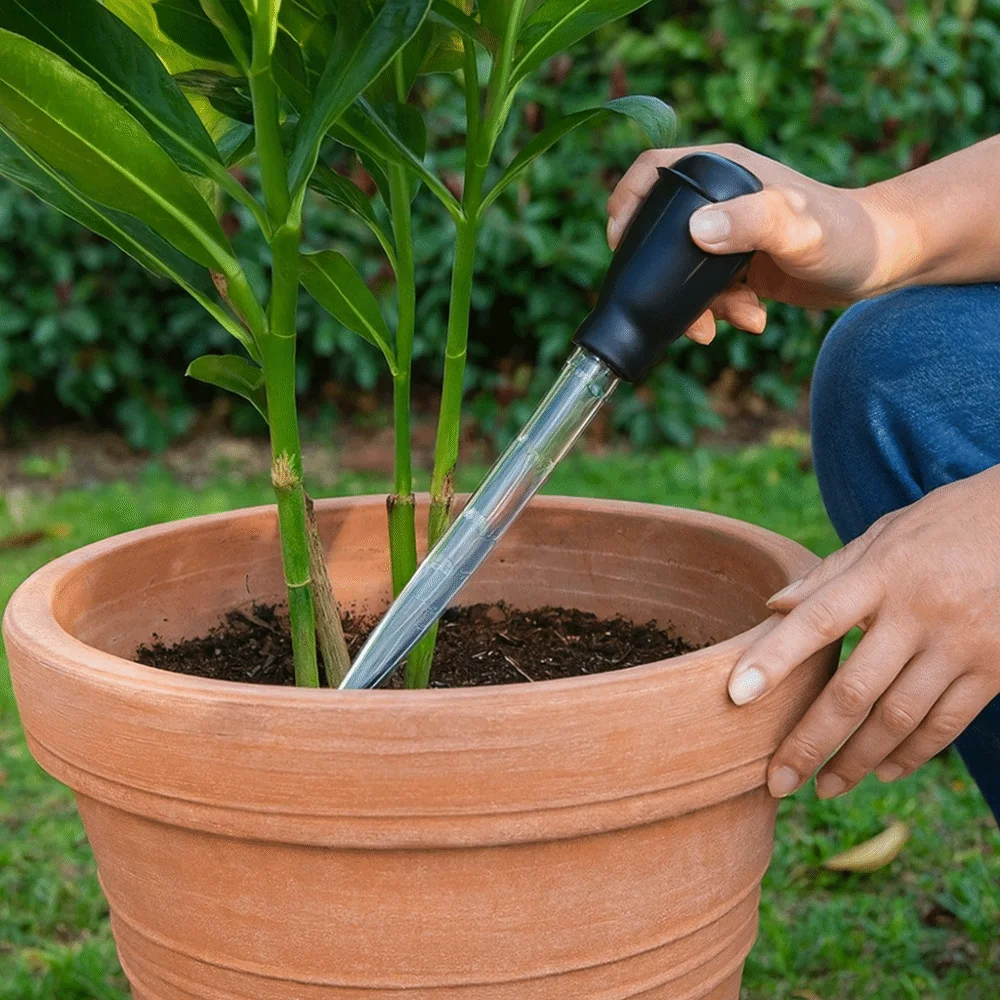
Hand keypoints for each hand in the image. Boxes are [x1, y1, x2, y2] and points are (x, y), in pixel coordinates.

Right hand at [606, 143, 894, 343]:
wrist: (881, 262)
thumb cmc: (846, 235)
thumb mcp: (798, 228)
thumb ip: (752, 223)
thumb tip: (698, 231)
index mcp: (723, 171)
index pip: (653, 171)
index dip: (625, 203)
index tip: (620, 246)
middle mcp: (719, 198)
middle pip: (659, 233)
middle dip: (663, 279)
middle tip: (679, 313)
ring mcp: (727, 233)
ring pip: (682, 272)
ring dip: (699, 307)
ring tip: (734, 321)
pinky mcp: (737, 264)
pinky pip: (707, 292)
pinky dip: (722, 312)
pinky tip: (752, 320)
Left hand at [728, 465, 999, 799]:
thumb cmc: (946, 525)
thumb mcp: (886, 533)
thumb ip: (831, 573)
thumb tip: (775, 607)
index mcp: (884, 573)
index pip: (818, 619)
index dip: (774, 658)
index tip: (736, 694)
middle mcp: (920, 613)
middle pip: (855, 690)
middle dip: (809, 742)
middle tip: (775, 780)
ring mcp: (962, 646)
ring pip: (898, 720)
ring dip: (855, 761)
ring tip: (822, 786)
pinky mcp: (996, 670)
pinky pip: (945, 724)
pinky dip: (909, 754)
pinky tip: (880, 770)